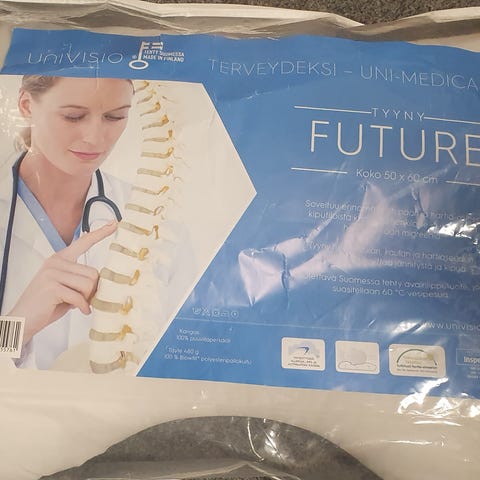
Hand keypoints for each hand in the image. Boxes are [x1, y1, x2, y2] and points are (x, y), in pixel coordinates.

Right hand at [8, 222, 116, 344]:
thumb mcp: (66, 287)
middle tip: (84, 300)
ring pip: (89, 284)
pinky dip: (83, 307)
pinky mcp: (52, 286)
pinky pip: (79, 297)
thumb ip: (80, 278)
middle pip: (93, 273)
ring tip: (78, 304)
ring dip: (87, 299)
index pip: (83, 242)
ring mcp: (52, 273)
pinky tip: (80, 310)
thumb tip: (102, 279)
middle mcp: (56, 262)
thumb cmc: (48, 304)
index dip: (100, 233)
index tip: (114, 223)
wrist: (23, 319)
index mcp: (60, 258)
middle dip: (92, 291)